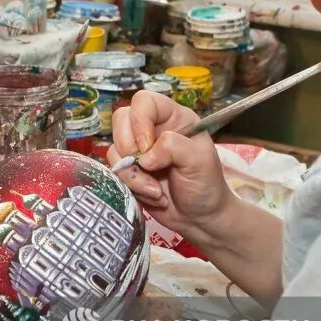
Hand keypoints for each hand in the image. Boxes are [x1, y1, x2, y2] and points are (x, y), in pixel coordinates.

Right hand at [109, 91, 235, 246]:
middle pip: (120, 120)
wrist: (200, 218)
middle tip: (147, 167)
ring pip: (115, 150)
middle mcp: (152, 129)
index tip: (147, 147)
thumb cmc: (206, 185)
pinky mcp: (128, 171)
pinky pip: (115, 172)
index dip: (139, 121)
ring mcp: (138, 151)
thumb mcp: (200, 161)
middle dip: (129, 148)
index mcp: (172, 118)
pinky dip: (131, 186)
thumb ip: (174, 147)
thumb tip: (145, 157)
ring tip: (156, 190)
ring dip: (133, 175)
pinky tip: (152, 195)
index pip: (144, 102)